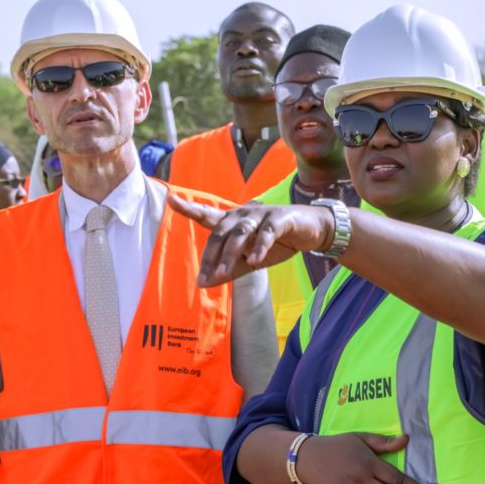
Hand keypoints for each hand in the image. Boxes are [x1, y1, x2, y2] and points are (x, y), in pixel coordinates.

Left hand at [167, 195, 334, 285]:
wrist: (313, 231)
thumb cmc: (278, 243)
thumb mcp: (251, 260)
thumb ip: (229, 270)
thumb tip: (204, 284)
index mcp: (234, 222)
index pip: (207, 215)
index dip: (189, 208)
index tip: (171, 200)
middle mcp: (244, 214)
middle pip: (221, 232)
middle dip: (211, 256)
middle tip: (205, 279)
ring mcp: (262, 215)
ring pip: (240, 233)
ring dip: (230, 255)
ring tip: (222, 274)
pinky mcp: (281, 219)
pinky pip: (267, 233)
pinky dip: (259, 247)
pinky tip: (255, 261)